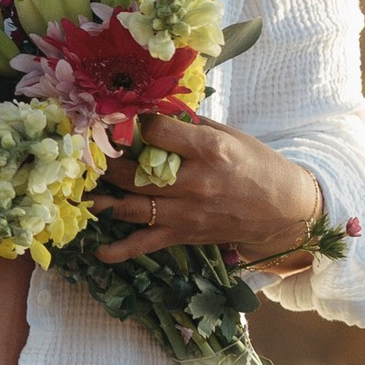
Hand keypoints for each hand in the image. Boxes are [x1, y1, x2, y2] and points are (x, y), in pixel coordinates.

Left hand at [94, 113, 323, 268]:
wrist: (282, 207)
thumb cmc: (254, 164)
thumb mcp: (227, 135)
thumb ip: (189, 126)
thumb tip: (152, 114)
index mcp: (209, 150)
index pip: (156, 132)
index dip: (135, 124)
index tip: (123, 121)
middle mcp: (195, 182)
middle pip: (135, 172)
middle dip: (107, 162)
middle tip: (91, 155)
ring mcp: (187, 212)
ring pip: (132, 207)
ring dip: (102, 200)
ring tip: (82, 191)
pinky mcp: (184, 235)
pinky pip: (145, 244)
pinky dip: (119, 250)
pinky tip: (97, 250)